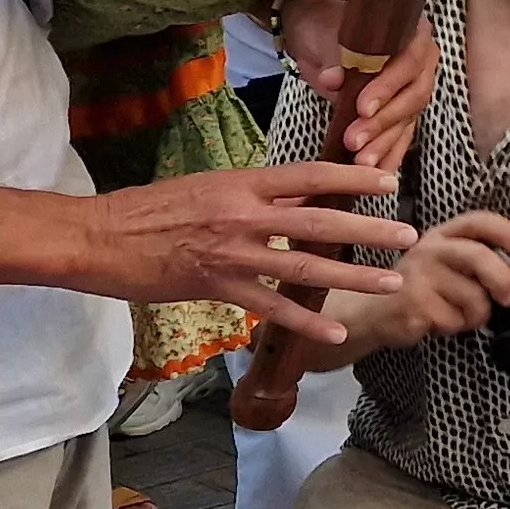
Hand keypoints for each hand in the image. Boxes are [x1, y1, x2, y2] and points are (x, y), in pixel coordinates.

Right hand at [78, 164, 412, 341]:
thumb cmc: (149, 210)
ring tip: (390, 281)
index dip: (353, 177)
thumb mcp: (209, 188)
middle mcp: (244, 215)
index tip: (389, 180)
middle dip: (370, 229)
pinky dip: (305, 322)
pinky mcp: (217, 288)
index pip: (310, 175)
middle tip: (411, 235)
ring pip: (305, 266)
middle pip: (320, 220)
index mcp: (242, 183)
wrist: (98, 236)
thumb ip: (255, 196)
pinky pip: (270, 308)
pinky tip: (334, 333)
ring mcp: (232, 254)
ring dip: (353, 275)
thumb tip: (301, 200)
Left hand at [275, 0, 438, 170]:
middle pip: (413, 97)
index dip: (389, 87)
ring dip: (385, 144)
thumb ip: (335, 57)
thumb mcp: (327, 35)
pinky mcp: (400, 113)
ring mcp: (413, 90)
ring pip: (407, 120)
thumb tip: (334, 80)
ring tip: (361, 163)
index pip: (409, 63)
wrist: (317, 34)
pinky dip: (389, 155)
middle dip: (383, 122)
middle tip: (355, 140)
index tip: (362, 107)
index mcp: (413, 35)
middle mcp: (422, 63)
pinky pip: (401, 135)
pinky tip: (379, 172)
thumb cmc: (326, 27)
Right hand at [374, 211, 509, 347]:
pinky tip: (439, 322)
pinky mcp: (412, 303)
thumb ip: (477, 261)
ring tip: (459, 314)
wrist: (375, 313)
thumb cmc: (421, 289)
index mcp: (443, 235)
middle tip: (508, 298)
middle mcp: (429, 249)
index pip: (479, 222)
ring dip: (476, 315)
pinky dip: (456, 327)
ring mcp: (418, 275)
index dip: (508, 233)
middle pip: (478, 257)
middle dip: (502, 279)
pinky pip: (454, 320)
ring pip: (473, 297)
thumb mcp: (447, 266)